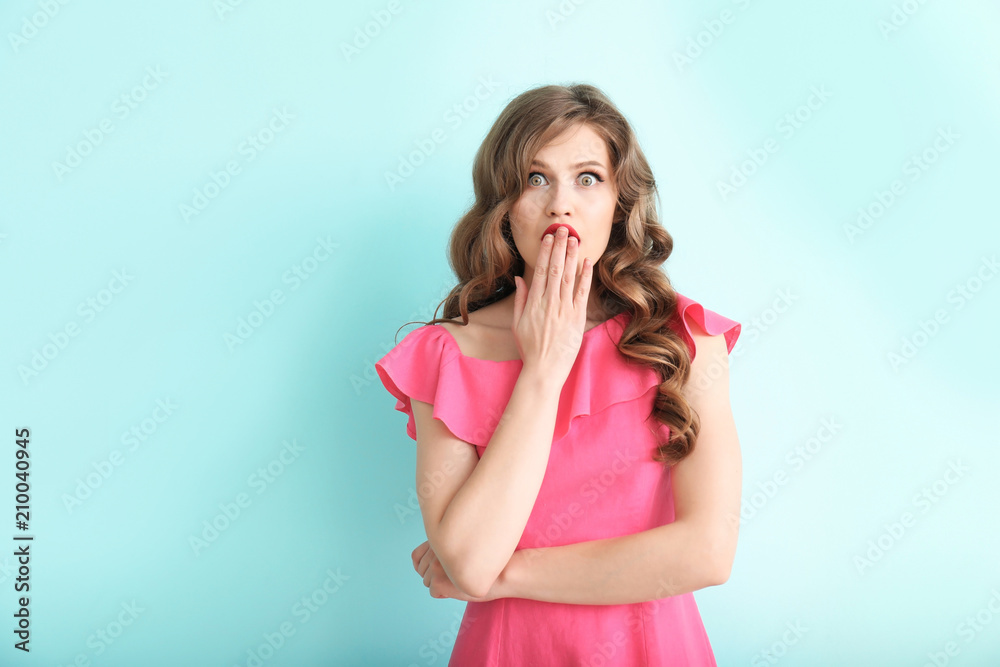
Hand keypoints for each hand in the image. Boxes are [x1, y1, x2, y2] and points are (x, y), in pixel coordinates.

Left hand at [411, 540, 501, 601]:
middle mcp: (435, 550)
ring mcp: (436, 565)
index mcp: (440, 540)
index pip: (415, 556)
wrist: (504, 571)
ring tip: (458, 581)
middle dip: (434, 577)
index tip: (435, 570)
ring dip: (440, 585)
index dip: (423, 565)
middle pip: (421, 571)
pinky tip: (458, 588)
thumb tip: (430, 564)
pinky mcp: (438, 580)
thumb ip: (449, 548)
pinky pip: (434, 592)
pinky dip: (444, 594)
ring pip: (427, 582)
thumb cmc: (490, 561)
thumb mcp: (466, 546)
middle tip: (453, 576)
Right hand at [512, 226, 593, 382]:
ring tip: (575, 239)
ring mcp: (564, 310)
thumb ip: (520, 299)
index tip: (548, 237)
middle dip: (559, 247)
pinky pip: (582, 293)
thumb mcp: (517, 323)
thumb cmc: (530, 348)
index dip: (545, 252)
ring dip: (572, 256)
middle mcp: (549, 303)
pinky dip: (585, 277)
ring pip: (568, 277)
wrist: (544, 369)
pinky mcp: (577, 318)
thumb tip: (519, 278)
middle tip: (563, 229)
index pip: (540, 271)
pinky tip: (587, 263)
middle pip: (555, 269)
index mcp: (533, 303)